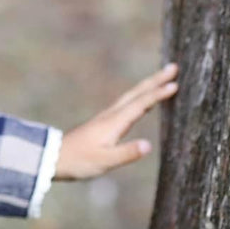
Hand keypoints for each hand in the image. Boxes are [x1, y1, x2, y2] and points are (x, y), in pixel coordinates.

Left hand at [52, 62, 177, 180]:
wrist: (55, 156)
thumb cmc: (79, 161)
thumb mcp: (104, 161)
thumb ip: (126, 153)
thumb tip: (149, 145)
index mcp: (114, 122)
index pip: (141, 104)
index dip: (158, 94)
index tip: (175, 84)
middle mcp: (112, 115)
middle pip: (137, 92)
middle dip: (156, 80)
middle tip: (174, 67)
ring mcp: (108, 116)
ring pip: (132, 95)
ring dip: (149, 85)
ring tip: (163, 77)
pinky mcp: (105, 121)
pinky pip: (128, 103)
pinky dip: (140, 96)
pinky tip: (142, 99)